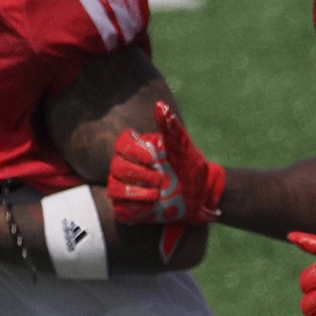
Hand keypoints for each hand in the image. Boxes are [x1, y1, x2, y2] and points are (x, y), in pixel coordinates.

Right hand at [108, 101, 226, 262]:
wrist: (200, 194)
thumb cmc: (190, 167)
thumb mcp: (183, 147)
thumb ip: (171, 127)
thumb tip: (160, 105)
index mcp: (139, 149)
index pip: (122, 143)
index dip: (134, 151)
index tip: (153, 158)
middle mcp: (129, 167)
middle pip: (117, 166)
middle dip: (139, 174)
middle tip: (160, 179)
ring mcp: (127, 188)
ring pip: (114, 188)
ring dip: (135, 192)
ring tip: (157, 194)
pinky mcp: (129, 208)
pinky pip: (121, 209)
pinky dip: (136, 209)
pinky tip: (153, 206)